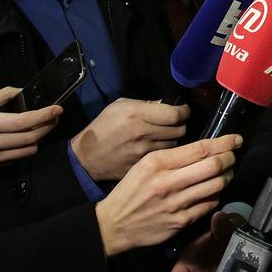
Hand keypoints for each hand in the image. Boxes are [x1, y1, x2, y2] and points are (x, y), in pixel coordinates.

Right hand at [0, 86, 62, 172]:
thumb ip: (0, 96)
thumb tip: (21, 92)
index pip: (24, 122)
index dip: (44, 115)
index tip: (58, 108)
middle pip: (31, 138)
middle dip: (47, 126)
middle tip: (54, 116)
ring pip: (27, 151)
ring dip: (38, 139)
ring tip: (40, 126)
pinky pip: (16, 158)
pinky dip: (24, 148)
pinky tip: (23, 137)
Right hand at [71, 97, 188, 180]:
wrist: (87, 156)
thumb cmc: (103, 127)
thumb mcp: (119, 106)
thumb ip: (144, 104)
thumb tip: (164, 105)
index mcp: (137, 115)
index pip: (174, 114)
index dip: (184, 112)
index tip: (183, 111)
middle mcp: (143, 133)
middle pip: (179, 130)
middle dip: (180, 125)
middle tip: (175, 124)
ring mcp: (144, 152)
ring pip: (174, 145)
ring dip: (173, 140)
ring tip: (165, 136)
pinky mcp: (143, 166)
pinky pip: (163, 158)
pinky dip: (164, 153)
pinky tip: (157, 149)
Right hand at [95, 133, 239, 255]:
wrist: (114, 224)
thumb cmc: (130, 190)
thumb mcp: (144, 164)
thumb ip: (172, 157)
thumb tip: (204, 151)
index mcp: (158, 163)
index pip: (199, 149)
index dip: (223, 143)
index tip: (235, 140)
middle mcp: (168, 182)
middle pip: (213, 166)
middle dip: (229, 158)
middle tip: (233, 156)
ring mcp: (176, 203)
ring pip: (215, 185)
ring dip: (227, 177)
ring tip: (226, 173)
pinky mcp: (180, 221)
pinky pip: (208, 205)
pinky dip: (216, 196)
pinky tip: (213, 191)